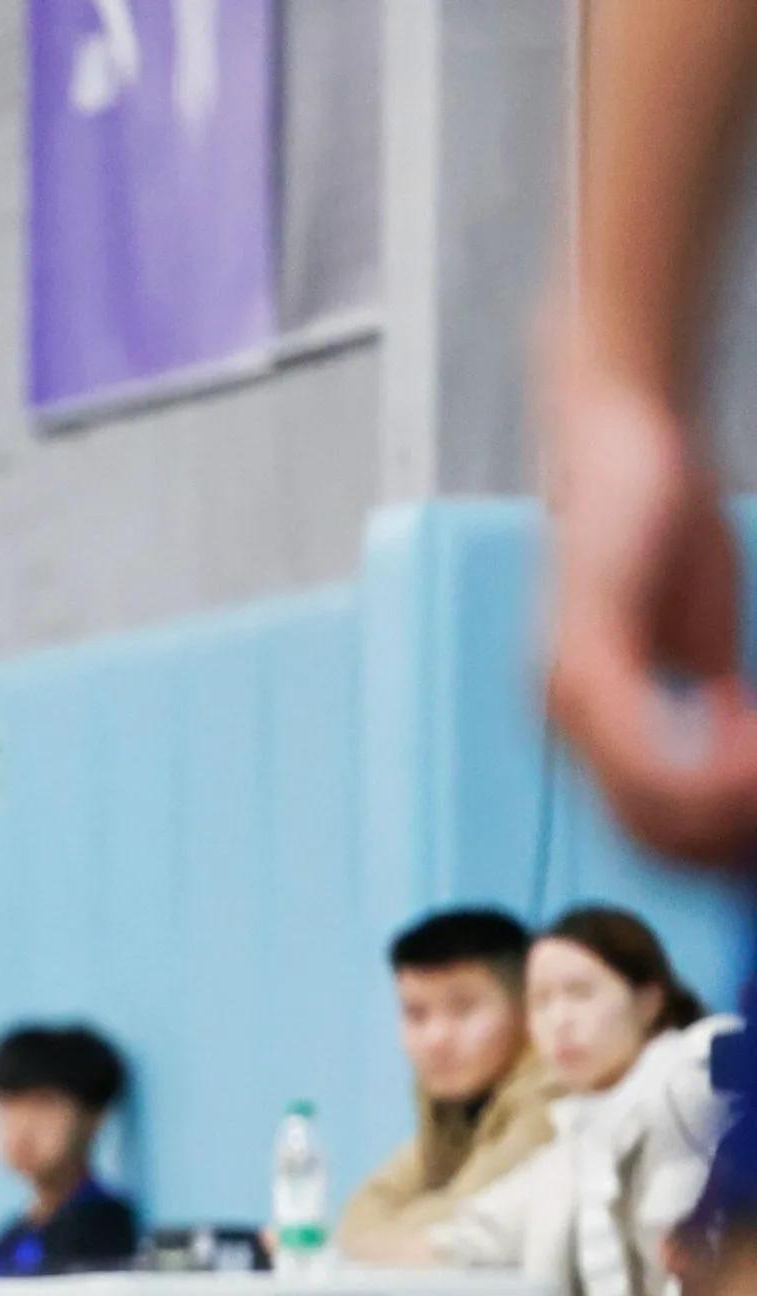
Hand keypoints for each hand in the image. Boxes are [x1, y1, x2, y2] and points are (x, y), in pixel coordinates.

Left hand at [541, 322, 756, 862]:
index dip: (721, 848)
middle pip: (652, 838)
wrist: (622, 441)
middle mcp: (564, 719)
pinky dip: (708, 761)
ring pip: (651, 805)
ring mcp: (568, 689)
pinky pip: (644, 746)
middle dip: (732, 840)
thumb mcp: (692, 638)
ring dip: (729, 805)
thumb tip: (733, 769)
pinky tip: (752, 737)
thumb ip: (704, 704)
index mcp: (588, 724)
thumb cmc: (658, 532)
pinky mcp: (585, 650)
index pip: (649, 833)